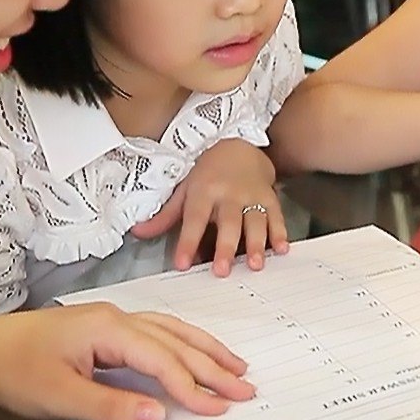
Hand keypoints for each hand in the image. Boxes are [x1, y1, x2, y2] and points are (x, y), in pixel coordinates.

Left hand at [0, 303, 256, 419]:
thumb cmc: (15, 370)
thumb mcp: (60, 396)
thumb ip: (112, 406)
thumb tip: (160, 416)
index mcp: (108, 328)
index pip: (162, 359)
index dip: (192, 386)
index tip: (217, 408)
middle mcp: (116, 317)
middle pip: (174, 341)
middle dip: (212, 366)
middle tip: (245, 389)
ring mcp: (112, 319)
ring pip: (170, 331)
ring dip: (204, 349)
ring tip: (235, 367)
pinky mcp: (105, 328)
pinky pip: (156, 331)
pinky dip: (182, 343)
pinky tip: (194, 350)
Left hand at [131, 138, 288, 275]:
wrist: (239, 147)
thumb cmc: (209, 173)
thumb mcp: (185, 189)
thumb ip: (166, 215)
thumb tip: (138, 232)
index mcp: (204, 191)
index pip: (194, 219)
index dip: (188, 242)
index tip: (182, 264)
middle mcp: (229, 194)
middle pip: (228, 222)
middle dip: (225, 247)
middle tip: (222, 271)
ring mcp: (252, 196)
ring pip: (255, 221)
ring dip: (256, 244)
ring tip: (255, 265)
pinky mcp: (270, 199)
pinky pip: (276, 217)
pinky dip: (280, 233)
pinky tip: (281, 250)